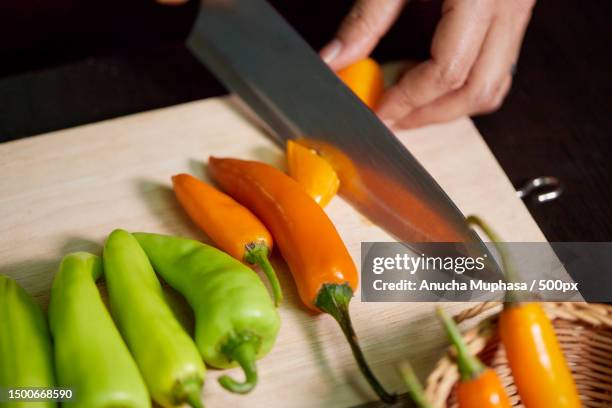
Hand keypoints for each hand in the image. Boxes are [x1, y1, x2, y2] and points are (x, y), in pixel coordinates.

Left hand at [320, 0, 534, 128]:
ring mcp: (517, 11)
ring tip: (407, 105)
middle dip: (430, 114)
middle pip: (479, 89)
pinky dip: (462, 86)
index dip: (409, 100)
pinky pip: (496, 67)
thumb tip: (334, 61)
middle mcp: (508, 6)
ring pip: (493, 85)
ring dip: (449, 107)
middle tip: (391, 119)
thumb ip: (366, 18)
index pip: (448, 70)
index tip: (378, 112)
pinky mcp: (512, 13)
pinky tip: (427, 80)